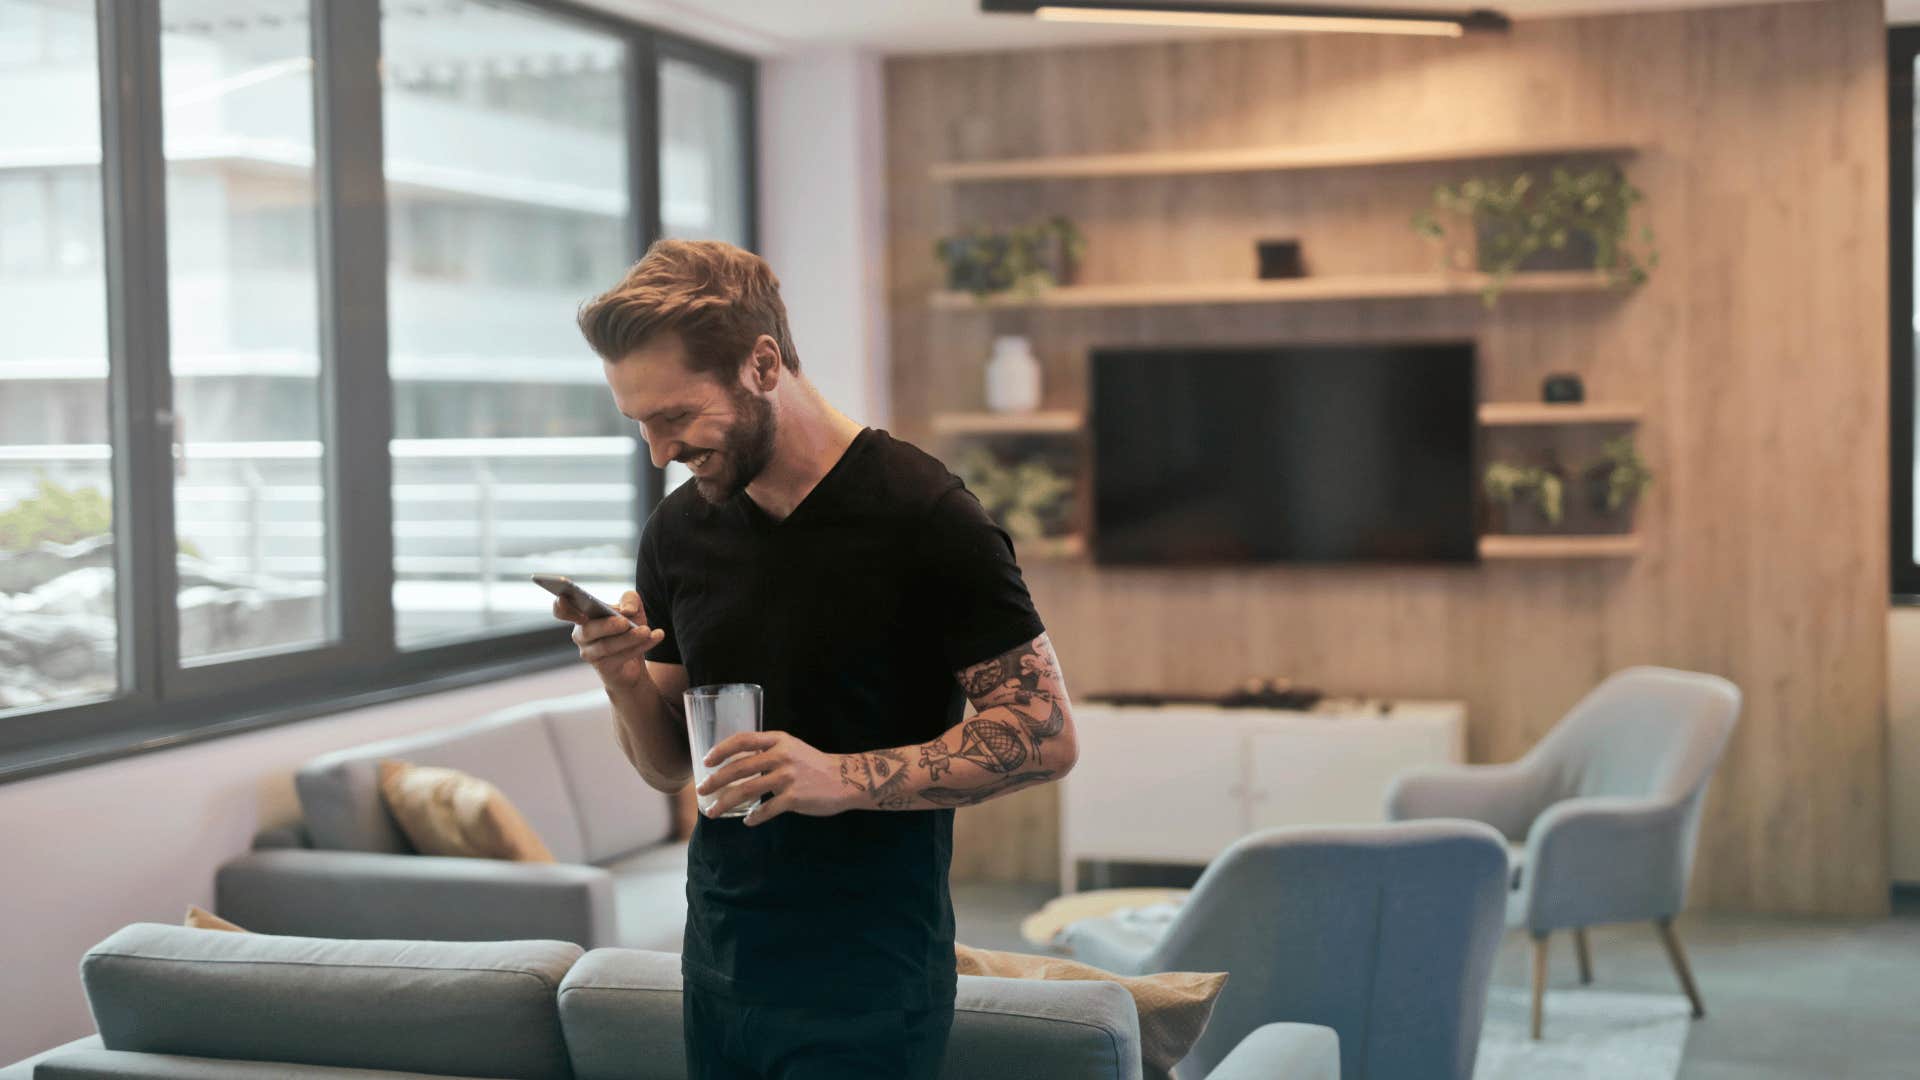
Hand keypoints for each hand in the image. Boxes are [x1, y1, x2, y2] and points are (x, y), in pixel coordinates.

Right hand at [555, 590, 662, 690]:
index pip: (562, 610)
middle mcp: (581, 635)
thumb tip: (627, 610)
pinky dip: (641, 646)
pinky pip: (622, 656)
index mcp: (582, 616)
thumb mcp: (632, 609)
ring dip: (629, 637)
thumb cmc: (627, 629)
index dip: (561, 605)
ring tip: (646, 630)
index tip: (563, 597)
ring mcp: (590, 654)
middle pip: (588, 629)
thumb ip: (630, 600)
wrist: (635, 662)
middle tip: (625, 621)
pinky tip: (657, 636)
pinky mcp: (604, 668)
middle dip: (607, 625)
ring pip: (606, 646)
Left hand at [696, 730, 850, 826]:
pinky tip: (748, 821)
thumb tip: (738, 762)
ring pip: (747, 790)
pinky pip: (766, 810)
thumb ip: (768, 751)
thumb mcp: (792, 748)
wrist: (846, 779)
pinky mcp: (794, 798)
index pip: (743, 740)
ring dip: (725, 803)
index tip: (706, 761)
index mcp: (778, 740)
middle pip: (739, 768)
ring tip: (713, 812)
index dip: (721, 750)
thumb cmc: (814, 764)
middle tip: (701, 791)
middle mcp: (781, 756)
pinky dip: (754, 817)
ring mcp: (788, 777)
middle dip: (715, 781)